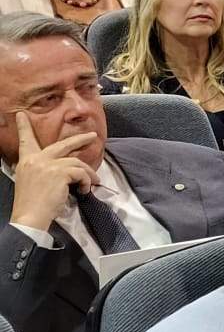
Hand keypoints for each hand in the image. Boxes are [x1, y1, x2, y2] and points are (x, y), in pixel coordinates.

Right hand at [11, 111, 97, 231]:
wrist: (30, 216)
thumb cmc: (31, 203)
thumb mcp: (30, 180)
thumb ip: (42, 169)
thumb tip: (62, 168)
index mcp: (26, 161)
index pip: (25, 141)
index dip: (24, 127)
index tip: (21, 115)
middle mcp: (36, 159)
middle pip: (62, 144)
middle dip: (80, 139)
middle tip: (92, 136)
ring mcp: (48, 165)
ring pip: (76, 162)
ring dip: (88, 173)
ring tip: (93, 182)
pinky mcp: (59, 173)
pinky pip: (81, 172)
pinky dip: (86, 181)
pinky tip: (84, 190)